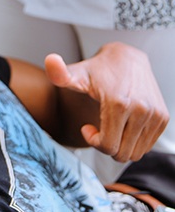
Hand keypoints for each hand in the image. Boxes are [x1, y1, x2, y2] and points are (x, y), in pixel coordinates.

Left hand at [44, 42, 168, 161]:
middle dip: (105, 146)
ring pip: (135, 153)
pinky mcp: (162, 117)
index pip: (108, 146)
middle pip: (122, 153)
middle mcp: (141, 110)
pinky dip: (133, 142)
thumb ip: (59, 74)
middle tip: (97, 129)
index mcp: (119, 104)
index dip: (93, 142)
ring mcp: (155, 115)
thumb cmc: (98, 70)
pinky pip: (147, 146)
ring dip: (119, 145)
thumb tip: (50, 61)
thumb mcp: (76, 74)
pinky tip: (122, 126)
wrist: (127, 58)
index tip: (86, 128)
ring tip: (109, 127)